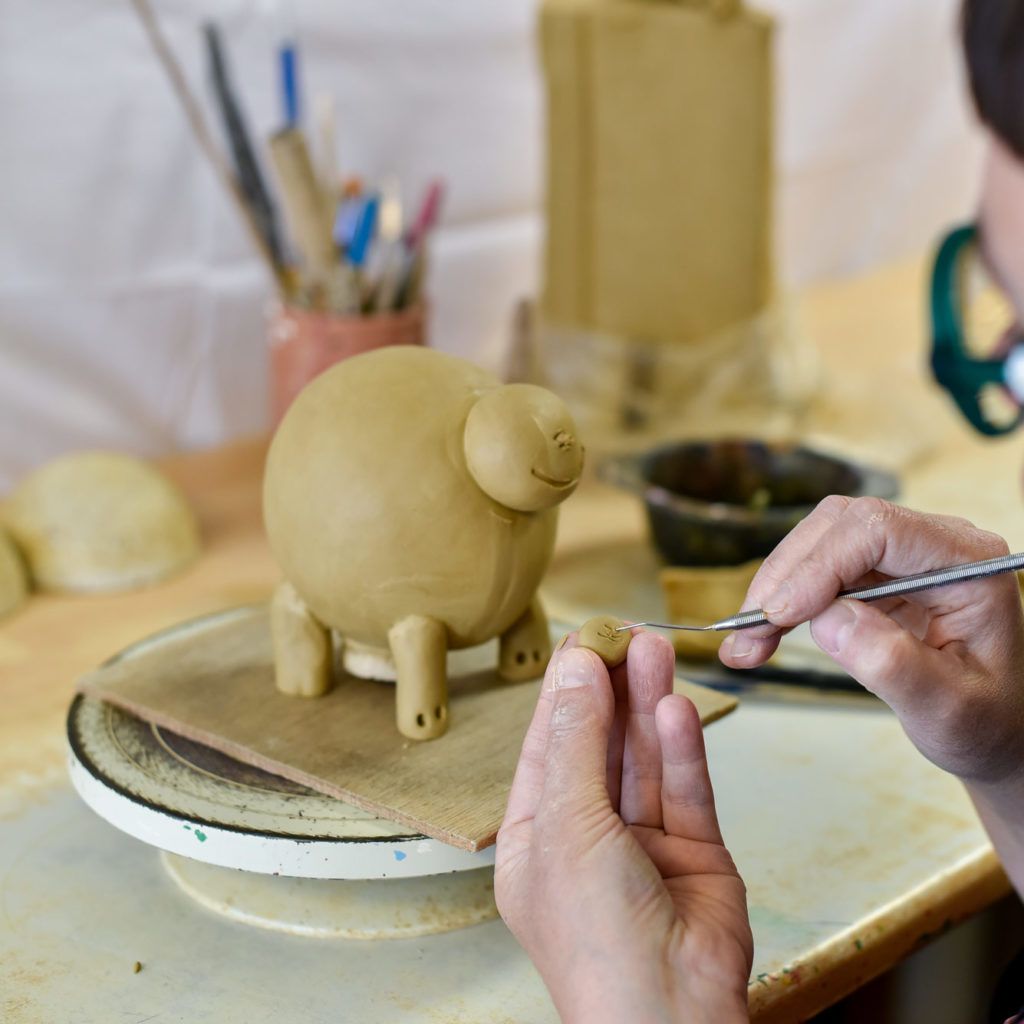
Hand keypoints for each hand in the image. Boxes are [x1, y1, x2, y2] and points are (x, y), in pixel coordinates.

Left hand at [495, 631, 751, 1023]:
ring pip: (643, 759)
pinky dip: (680, 748)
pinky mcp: (693, 852)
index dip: (565, 692)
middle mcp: (588, 837)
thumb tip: (575, 672)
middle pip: (600, 745)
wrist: (670, 1013)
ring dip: (647, 704)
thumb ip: (576, 742)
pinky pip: (683, 788)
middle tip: (625, 636)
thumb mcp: (569, 825)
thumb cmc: (596, 941)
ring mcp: (643, 845)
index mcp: (538, 838)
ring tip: (654, 650)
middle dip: (612, 690)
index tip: (583, 641)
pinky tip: (674, 707)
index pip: (549, 747)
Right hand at [719, 495, 1023, 784]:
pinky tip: (759, 635)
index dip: (821, 565)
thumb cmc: (985, 720)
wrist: (990, 730)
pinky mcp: (873, 575)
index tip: (781, 613)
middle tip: (750, 632)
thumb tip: (830, 621)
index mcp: (968, 563)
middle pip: (839, 527)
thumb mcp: (949, 709)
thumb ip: (895, 665)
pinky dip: (780, 602)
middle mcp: (934, 546)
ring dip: (774, 590)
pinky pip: (813, 570)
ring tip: (748, 643)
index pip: (881, 531)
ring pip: (817, 544)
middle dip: (787, 577)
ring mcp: (901, 557)